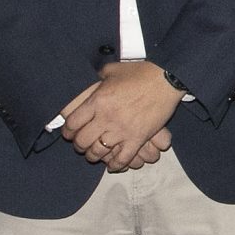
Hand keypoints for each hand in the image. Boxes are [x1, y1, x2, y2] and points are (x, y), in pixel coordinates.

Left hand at [62, 61, 182, 167]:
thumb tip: (91, 80)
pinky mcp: (138, 138)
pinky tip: (112, 165)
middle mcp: (106, 118)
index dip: (68, 131)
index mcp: (97, 101)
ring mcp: (122, 130)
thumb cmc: (140, 72)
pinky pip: (122, 158)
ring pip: (99, 152)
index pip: (72, 123)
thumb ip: (98, 78)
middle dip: (79, 145)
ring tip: (94, 154)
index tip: (70, 132)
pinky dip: (115, 164)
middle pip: (82, 141)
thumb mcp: (113, 70)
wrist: (166, 79)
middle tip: (81, 144)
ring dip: (94, 155)